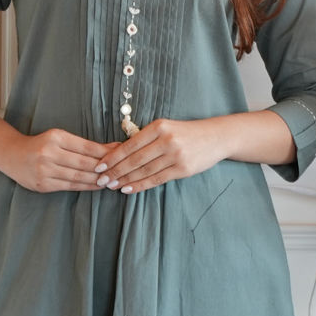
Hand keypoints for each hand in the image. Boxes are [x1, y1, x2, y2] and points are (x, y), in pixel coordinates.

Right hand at [0, 128, 121, 192]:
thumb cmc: (40, 145)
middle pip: (84, 163)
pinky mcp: (43, 185)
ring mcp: (45, 171)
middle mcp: (49, 153)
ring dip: (97, 180)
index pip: (86, 147)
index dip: (104, 152)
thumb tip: (110, 148)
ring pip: (78, 177)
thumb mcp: (58, 137)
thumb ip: (81, 144)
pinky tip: (97, 186)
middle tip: (121, 171)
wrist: (12, 155)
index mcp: (55, 137)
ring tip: (113, 180)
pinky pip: (70, 186)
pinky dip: (86, 187)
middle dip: (104, 168)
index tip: (120, 154)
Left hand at [93, 118, 229, 193]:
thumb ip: (146, 138)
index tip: (99, 166)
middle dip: (115, 171)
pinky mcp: (182, 169)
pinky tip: (127, 189)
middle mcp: (166, 140)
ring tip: (111, 186)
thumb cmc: (186, 133)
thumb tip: (120, 153)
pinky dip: (140, 185)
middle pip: (134, 159)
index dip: (112, 157)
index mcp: (158, 126)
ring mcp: (175, 155)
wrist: (216, 137)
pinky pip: (156, 179)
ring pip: (144, 171)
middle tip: (101, 180)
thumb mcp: (166, 127)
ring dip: (125, 180)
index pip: (130, 145)